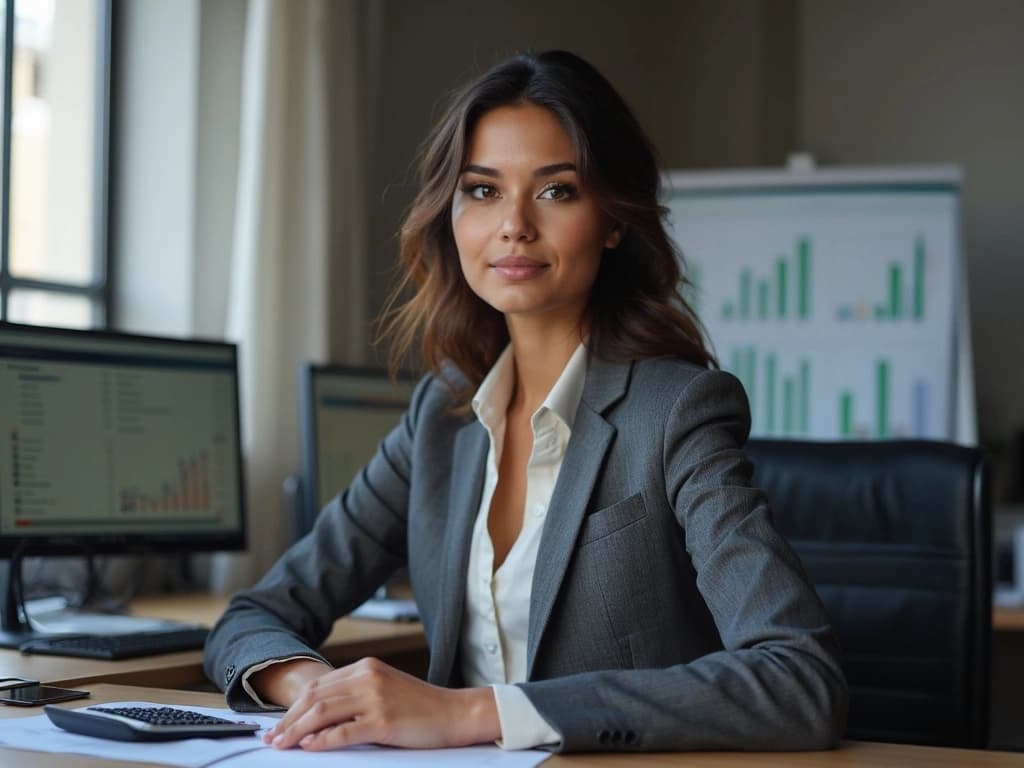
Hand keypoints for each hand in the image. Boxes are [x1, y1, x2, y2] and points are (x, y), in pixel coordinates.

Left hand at [263, 657, 499, 750]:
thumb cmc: (420, 707)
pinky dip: (322, 741)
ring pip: (323, 713)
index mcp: (366, 667)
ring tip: (282, 745)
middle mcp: (368, 677)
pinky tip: (308, 748)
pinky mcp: (384, 720)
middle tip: (271, 739)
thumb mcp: (385, 689)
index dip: (292, 707)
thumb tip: (317, 716)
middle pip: (315, 698)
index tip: (277, 725)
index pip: (318, 686)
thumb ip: (355, 695)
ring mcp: (376, 698)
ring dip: (297, 731)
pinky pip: (344, 731)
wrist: (455, 713)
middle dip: (288, 720)